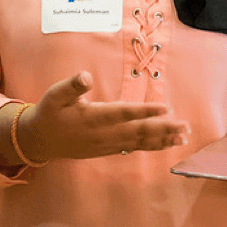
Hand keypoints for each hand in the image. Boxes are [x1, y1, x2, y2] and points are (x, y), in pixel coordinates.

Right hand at [18, 71, 189, 160]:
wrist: (40, 141)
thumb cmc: (50, 113)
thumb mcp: (55, 95)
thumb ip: (72, 86)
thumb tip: (86, 76)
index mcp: (92, 118)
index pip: (124, 114)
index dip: (146, 111)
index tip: (166, 108)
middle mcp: (103, 134)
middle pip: (138, 131)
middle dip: (164, 129)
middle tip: (185, 126)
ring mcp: (107, 145)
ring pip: (139, 142)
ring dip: (162, 140)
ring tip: (183, 137)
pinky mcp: (108, 150)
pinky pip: (133, 148)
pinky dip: (151, 147)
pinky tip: (165, 144)